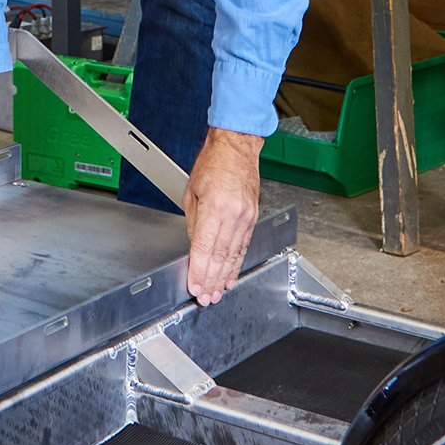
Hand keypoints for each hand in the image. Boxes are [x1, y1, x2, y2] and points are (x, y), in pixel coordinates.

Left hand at [183, 128, 264, 304]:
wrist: (237, 146)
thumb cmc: (213, 163)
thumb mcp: (191, 192)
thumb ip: (193, 223)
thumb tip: (194, 248)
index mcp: (214, 208)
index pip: (203, 249)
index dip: (198, 272)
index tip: (194, 286)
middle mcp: (233, 214)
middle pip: (219, 257)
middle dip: (211, 280)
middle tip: (205, 297)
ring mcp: (246, 217)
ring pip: (233, 255)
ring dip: (224, 276)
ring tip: (217, 292)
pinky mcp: (253, 217)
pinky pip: (244, 245)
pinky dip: (237, 263)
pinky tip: (231, 275)